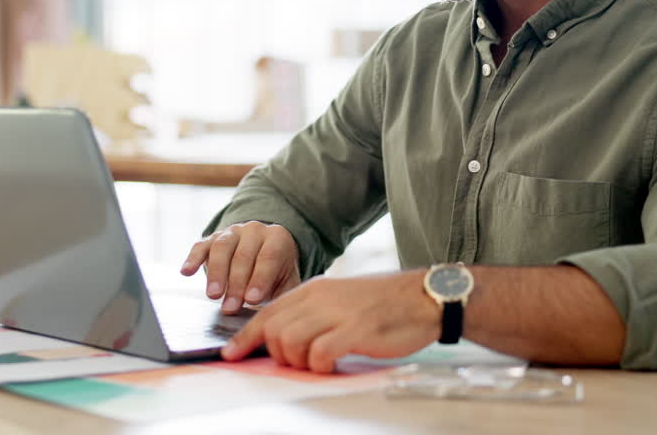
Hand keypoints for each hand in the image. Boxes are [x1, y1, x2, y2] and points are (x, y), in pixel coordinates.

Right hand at [179, 222, 300, 313]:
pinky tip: (186, 272)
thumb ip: (281, 297)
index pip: (269, 257)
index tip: (252, 300)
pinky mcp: (212, 237)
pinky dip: (193, 258)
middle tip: (230, 308)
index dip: (260, 279)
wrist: (264, 254)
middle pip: (243, 255)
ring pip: (222, 248)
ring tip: (213, 296)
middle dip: (236, 284)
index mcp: (278, 238)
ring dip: (216, 273)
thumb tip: (270, 320)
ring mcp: (232, 232)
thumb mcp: (287, 283)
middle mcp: (255, 230)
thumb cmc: (277, 275)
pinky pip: (201, 245)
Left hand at [220, 270, 439, 372]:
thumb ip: (312, 316)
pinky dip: (320, 366)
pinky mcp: (356, 329)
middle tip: (299, 363)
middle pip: (274, 331)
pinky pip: (319, 353)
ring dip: (299, 362)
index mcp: (314, 290)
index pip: (267, 313)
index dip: (246, 337)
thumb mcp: (340, 301)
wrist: (424, 297)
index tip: (232, 354)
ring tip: (319, 363)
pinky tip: (334, 365)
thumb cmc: (384, 305)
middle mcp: (320, 297)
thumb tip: (284, 340)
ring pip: (291, 342)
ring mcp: (337, 312)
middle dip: (278, 355)